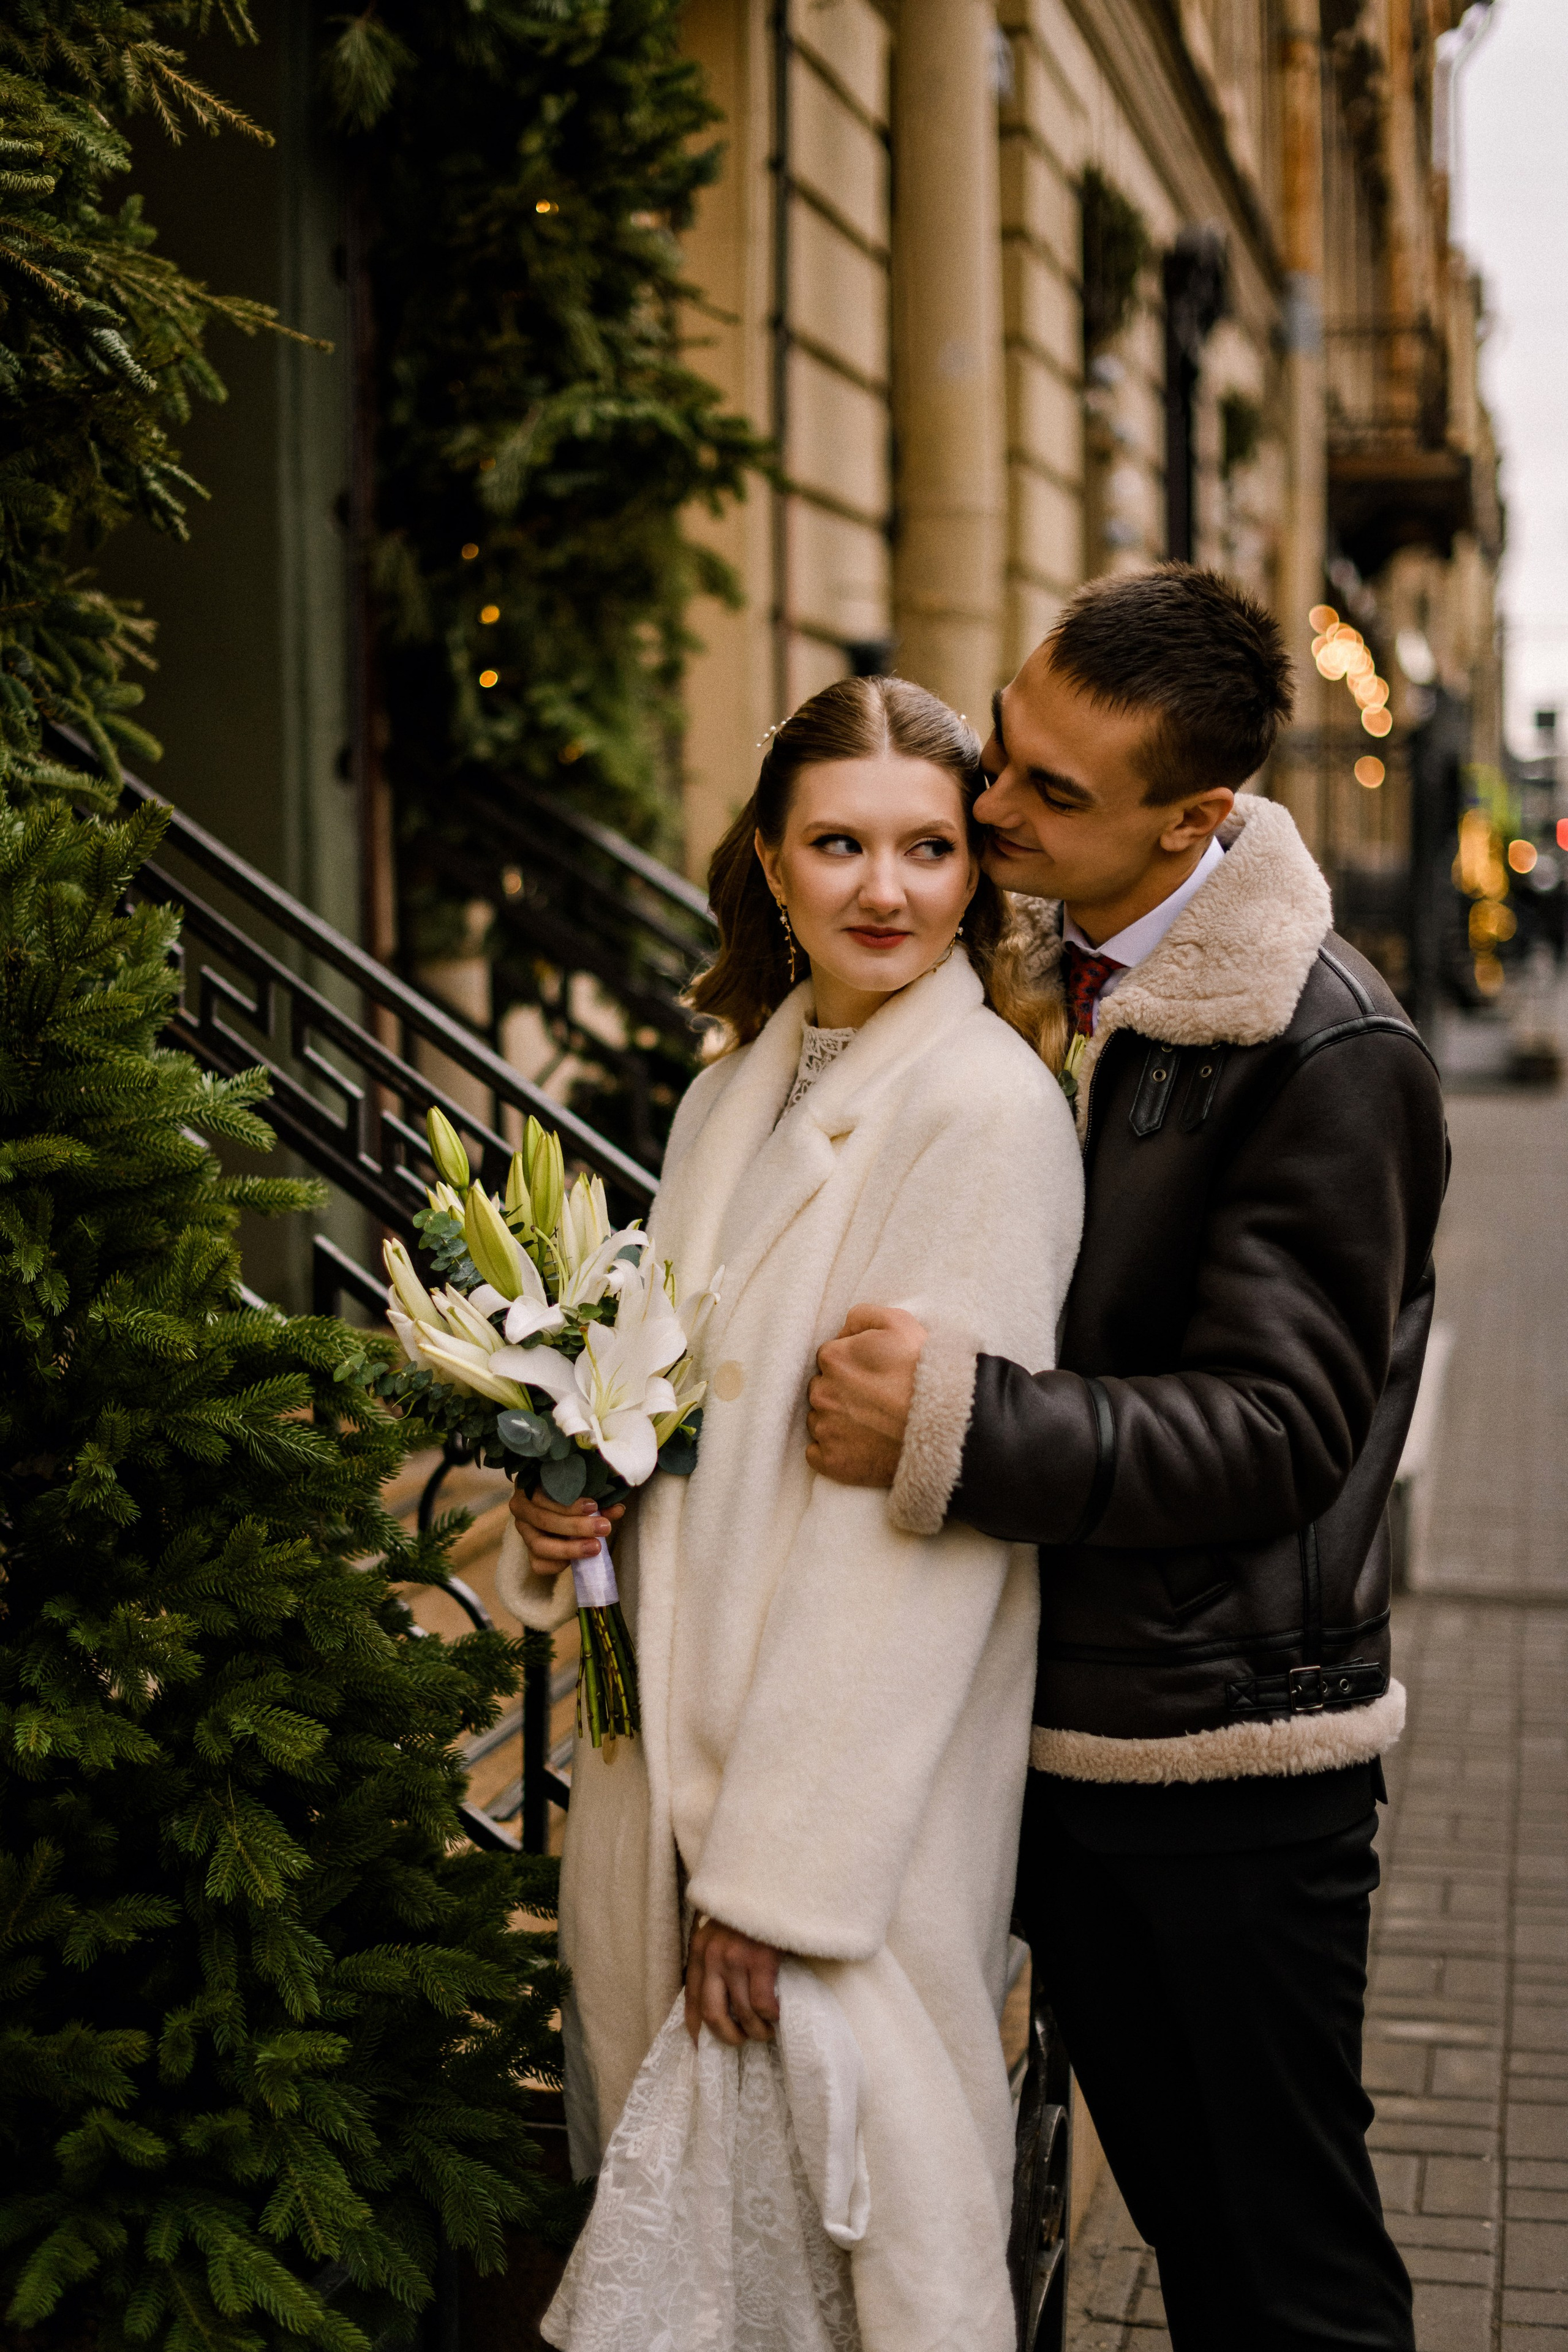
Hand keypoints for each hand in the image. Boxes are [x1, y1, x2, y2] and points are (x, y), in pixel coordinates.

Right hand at [507, 1482, 624, 1574]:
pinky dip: (558, 1564)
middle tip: (604, 1527)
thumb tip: (617, 1509)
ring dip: (569, 1548)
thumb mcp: (581, 1493)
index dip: (568, 1504)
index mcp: (530, 1486)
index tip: (593, 1506)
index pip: (544, 1495)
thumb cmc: (570, 1495)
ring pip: (539, 1545)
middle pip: (544, 1520)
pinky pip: (539, 1564)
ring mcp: (523, 1532)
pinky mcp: (529, 1553)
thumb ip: (597, 1501)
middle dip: (576, 1526)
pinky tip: (577, 1560)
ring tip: (596, 1547)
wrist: (558, 1512)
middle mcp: (521, 1508)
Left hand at [684, 1916, 781, 2046]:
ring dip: (756, 2030)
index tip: (703, 2048)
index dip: (697, 2030)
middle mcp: (713, 1957)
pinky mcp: (762, 1959)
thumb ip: (713, 1962)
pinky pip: (763, 2003)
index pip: (692, 2001)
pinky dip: (770, 2016)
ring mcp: (737, 1958)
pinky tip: (777, 2014)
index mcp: (699, 1951)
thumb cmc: (749, 1915)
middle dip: (727, 2036)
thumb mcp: (720, 1934)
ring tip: (765, 2030)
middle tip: (741, 2041)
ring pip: (742, 2013)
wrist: (771, 1885)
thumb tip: (718, 2002)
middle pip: (713, 2014)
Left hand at [806, 1304, 926, 1488]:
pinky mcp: (831, 1460)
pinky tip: (860, 1446)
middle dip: (843, 1393)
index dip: (853, 1366)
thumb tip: (842, 1329)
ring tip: (873, 1424)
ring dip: (838, 1421)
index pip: (830, 1359)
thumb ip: (862, 1316)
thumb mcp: (899, 1324)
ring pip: (819, 1420)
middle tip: (875, 1400)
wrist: (945, 1425)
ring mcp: (825, 1429)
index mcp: (833, 1358)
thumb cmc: (925, 1371)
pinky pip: (817, 1454)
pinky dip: (834, 1451)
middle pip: (823, 1389)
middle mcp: (821, 1392)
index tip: (875, 1375)